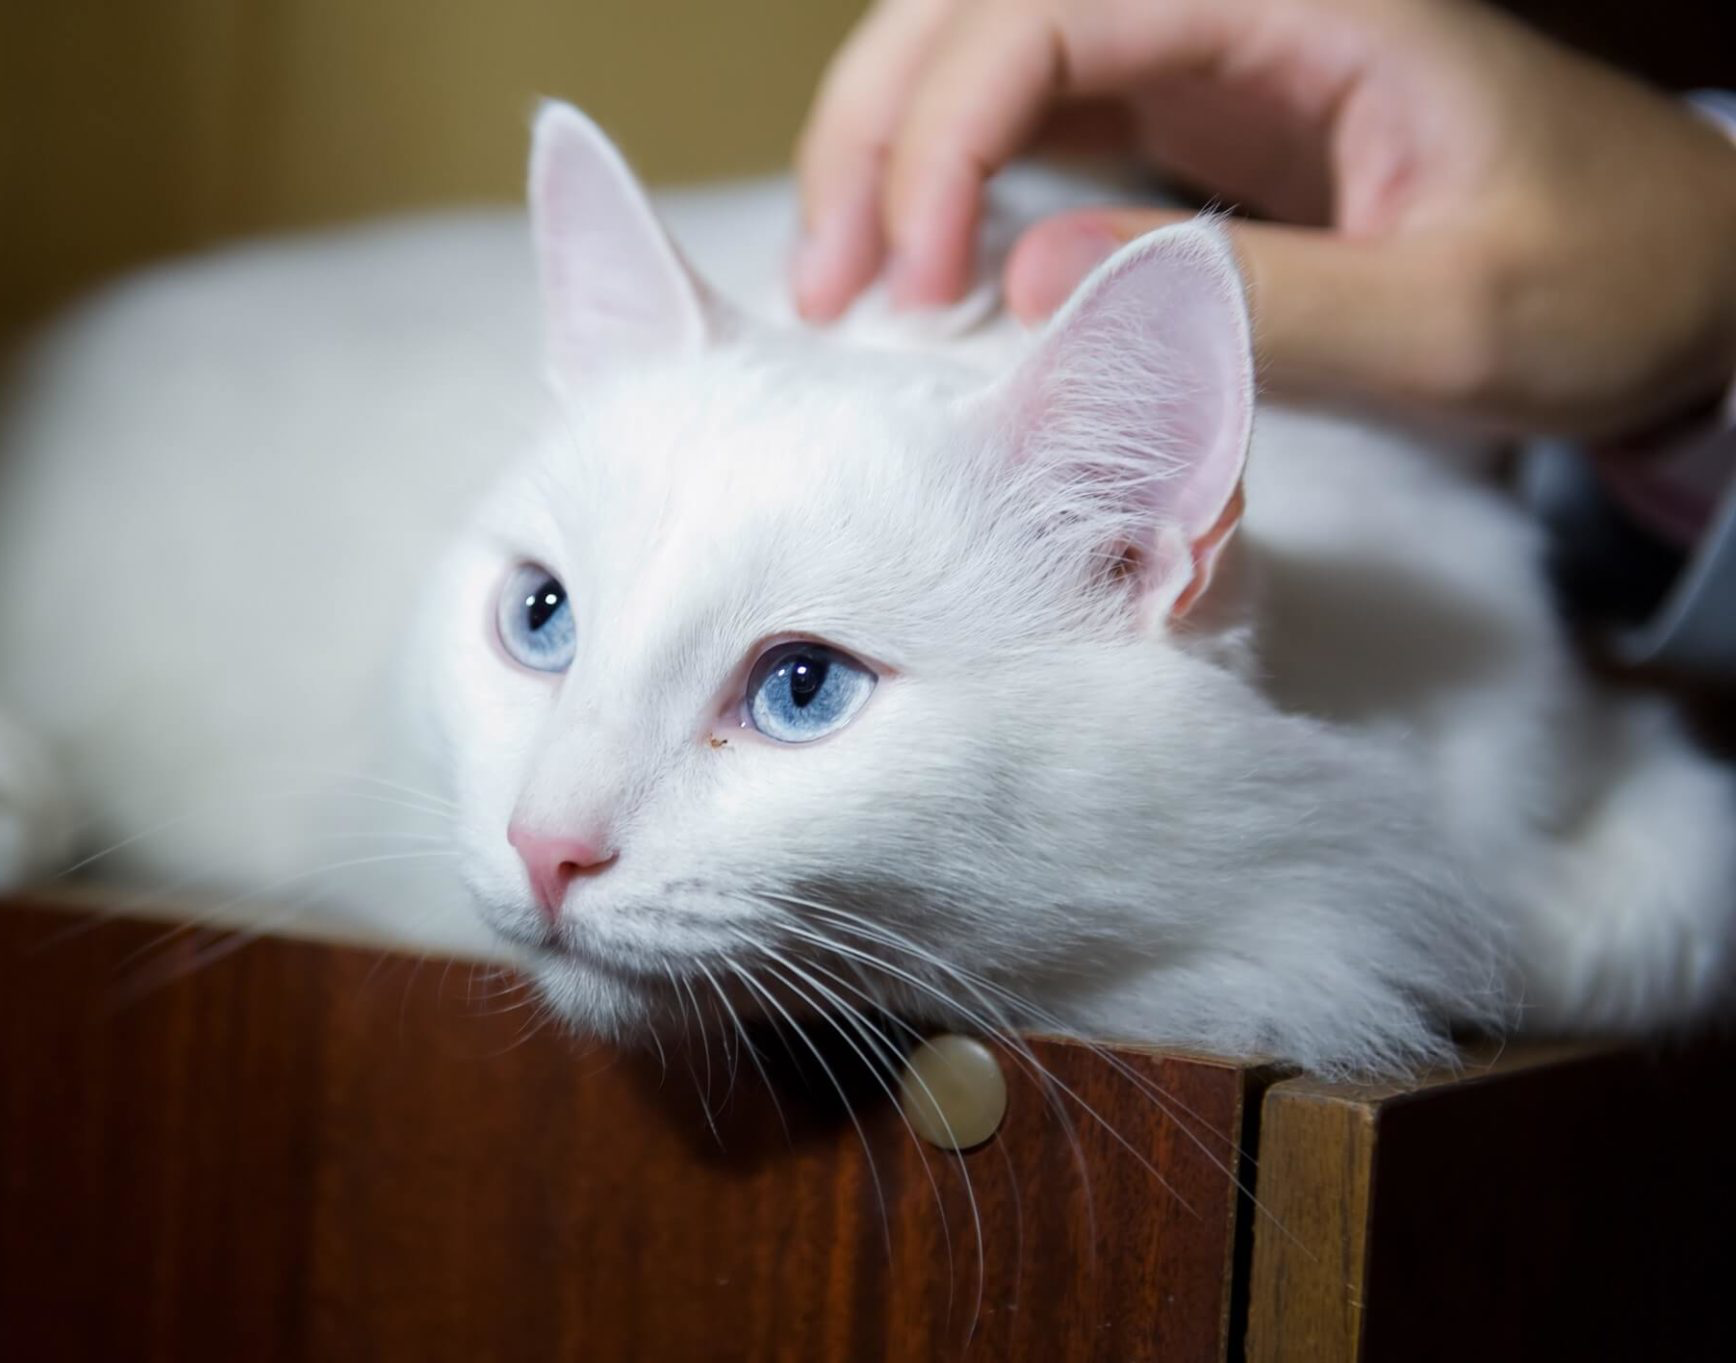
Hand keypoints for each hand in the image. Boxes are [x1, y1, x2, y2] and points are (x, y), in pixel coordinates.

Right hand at [792, 0, 1735, 436]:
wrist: (1676, 275)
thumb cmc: (1602, 280)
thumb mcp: (1454, 318)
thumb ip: (1256, 304)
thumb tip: (1028, 295)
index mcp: (1303, 1)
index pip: (1052, 15)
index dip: (951, 133)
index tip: (919, 283)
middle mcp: (1226, 1)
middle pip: (977, 8)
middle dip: (878, 131)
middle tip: (829, 286)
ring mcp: (1196, 49)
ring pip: (977, 52)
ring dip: (887, 153)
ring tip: (839, 285)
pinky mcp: (1181, 113)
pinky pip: (1021, 118)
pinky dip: (944, 187)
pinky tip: (916, 274)